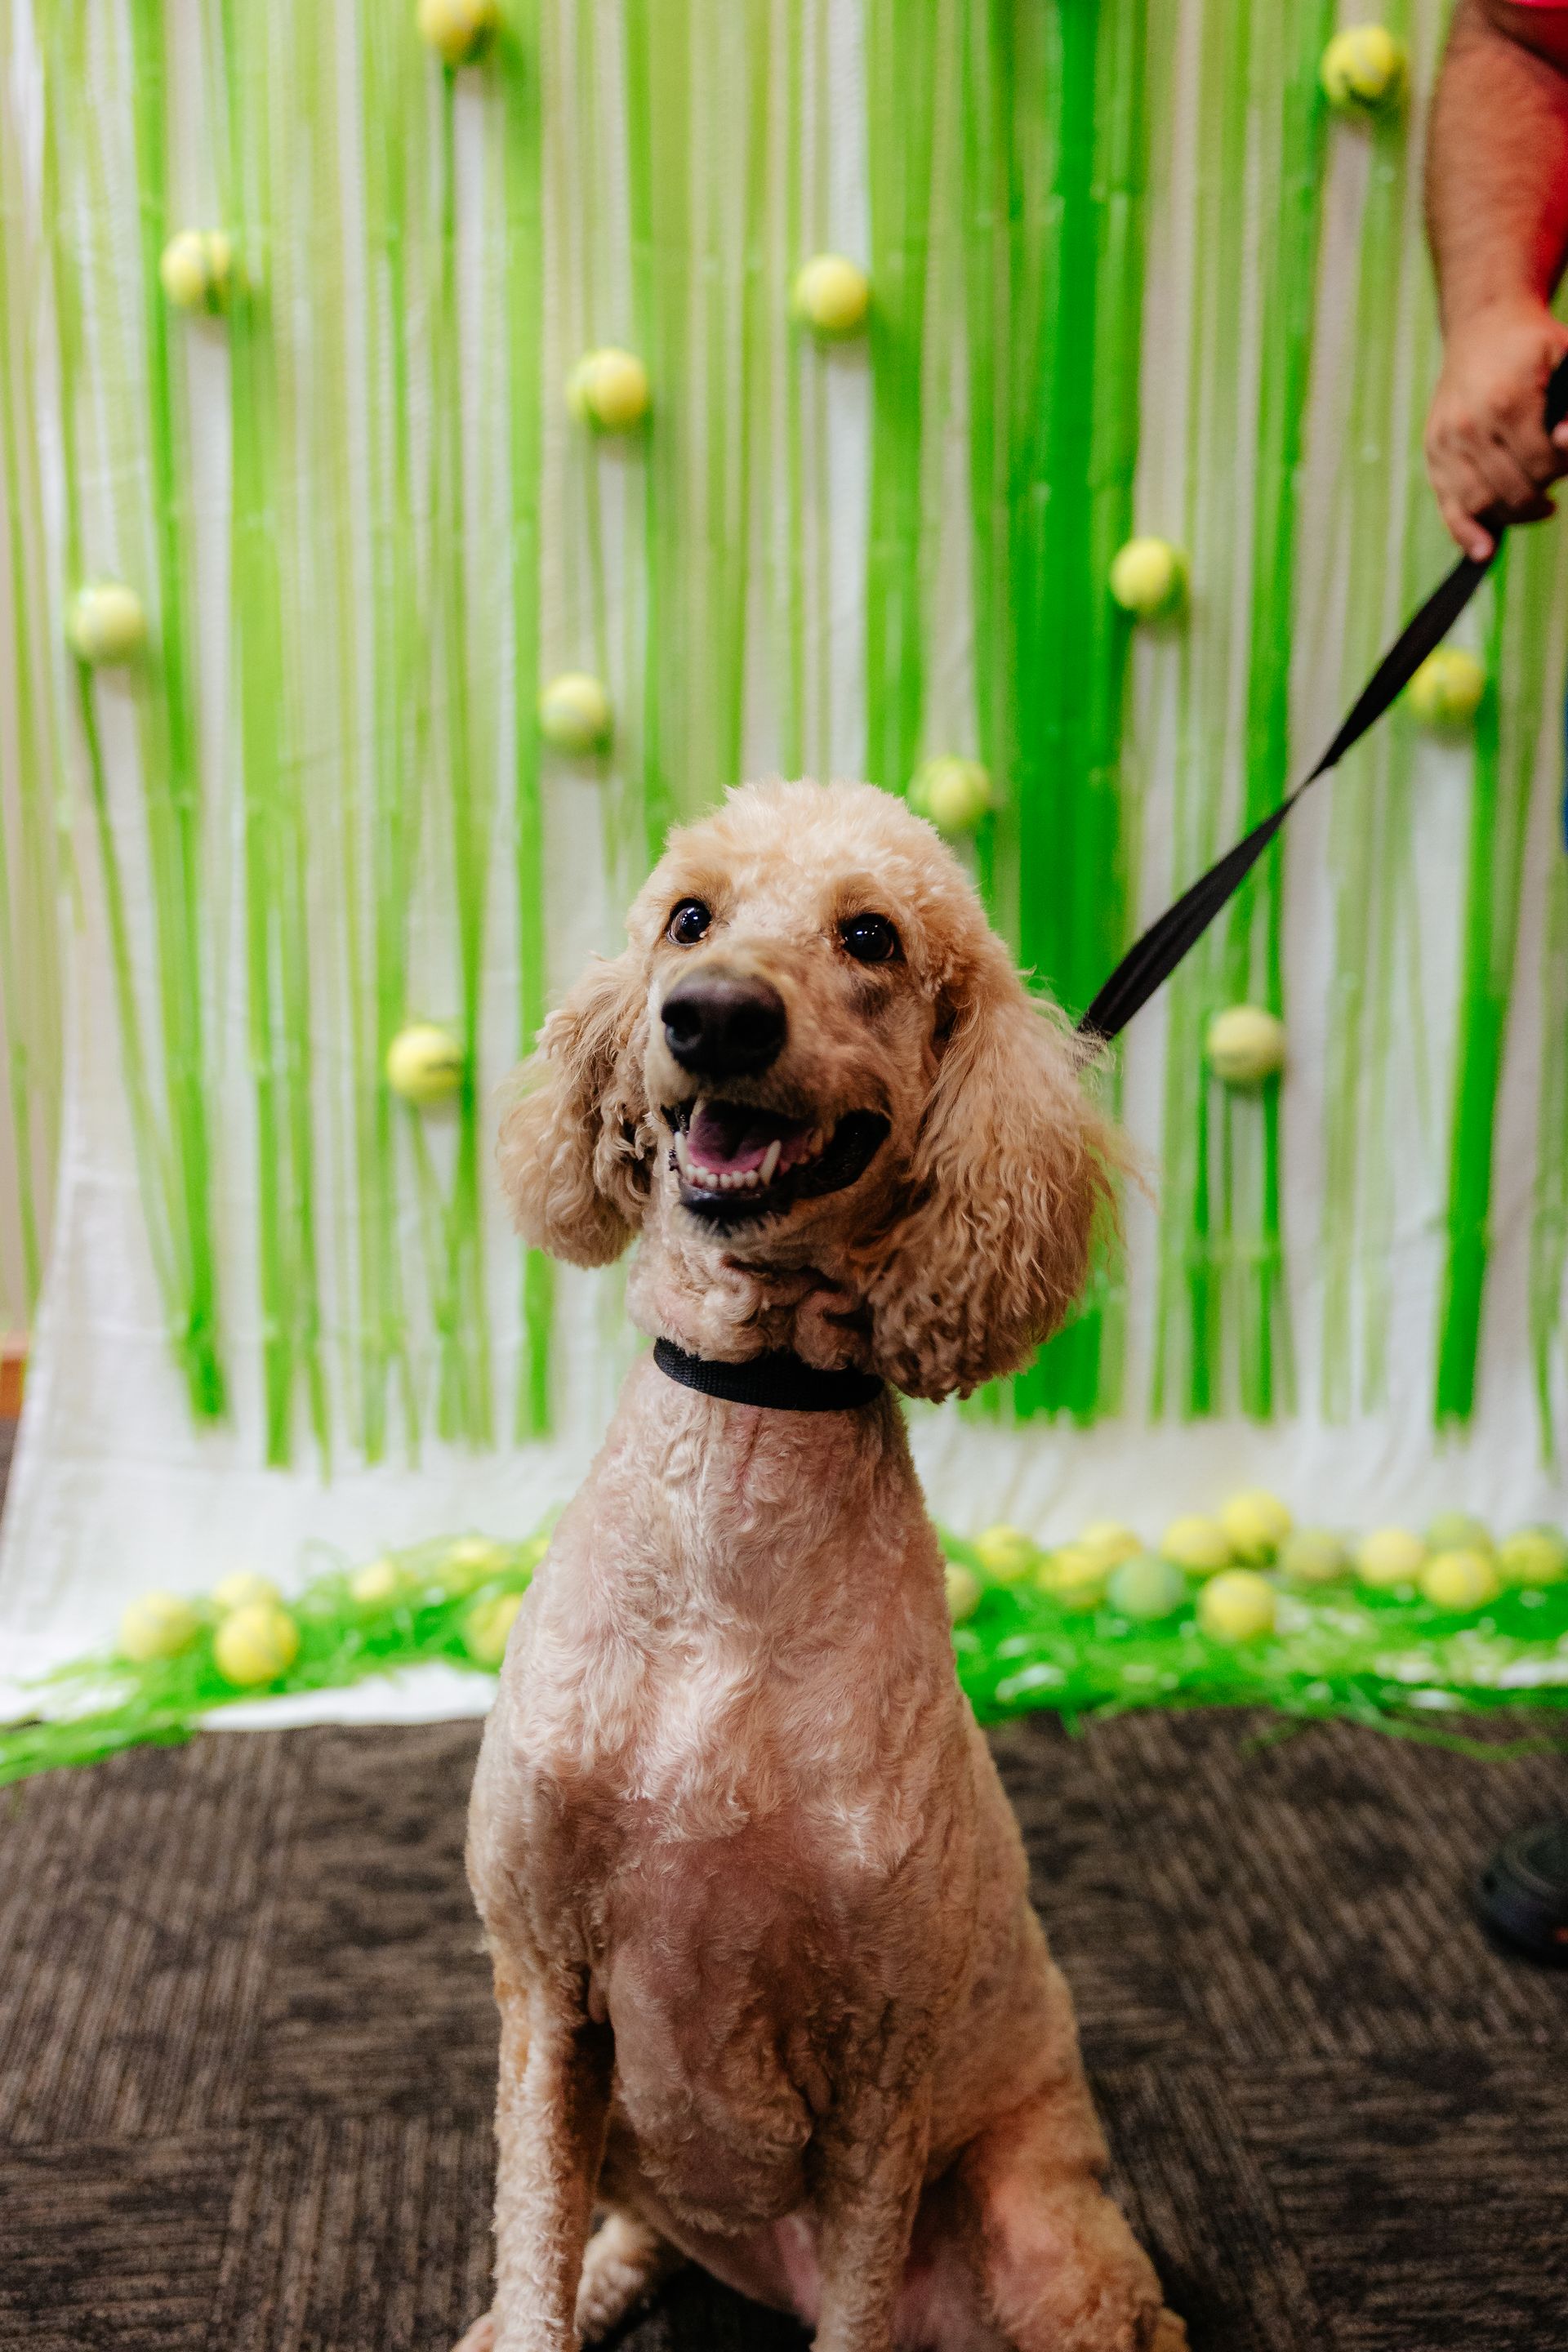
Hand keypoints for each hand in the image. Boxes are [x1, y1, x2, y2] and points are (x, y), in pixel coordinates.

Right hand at [1424, 295, 1567, 558]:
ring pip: (1482, 502)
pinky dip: (1466, 533)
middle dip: (1542, 493)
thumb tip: (1566, 442)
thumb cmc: (1534, 345)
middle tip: (1555, 483)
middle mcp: (1470, 424)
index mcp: (1506, 400)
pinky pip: (1448, 505)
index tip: (1567, 459)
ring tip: (1535, 506)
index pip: (1541, 464)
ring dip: (1514, 514)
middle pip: (1513, 488)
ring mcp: (1447, 441)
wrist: (1483, 326)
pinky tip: (1484, 551)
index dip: (1563, 470)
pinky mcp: (1433, 452)